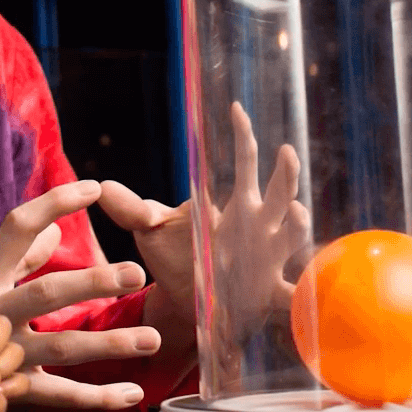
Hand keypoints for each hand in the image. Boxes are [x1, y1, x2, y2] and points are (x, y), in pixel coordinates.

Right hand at [0, 180, 161, 409]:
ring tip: (151, 337)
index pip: (17, 229)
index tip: (93, 189)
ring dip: (108, 343)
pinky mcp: (11, 389)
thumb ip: (18, 258)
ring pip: (59, 346)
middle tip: (136, 272)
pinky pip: (58, 394)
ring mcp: (1, 353)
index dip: (53, 205)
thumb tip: (54, 229)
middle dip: (92, 282)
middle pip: (44, 292)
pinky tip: (131, 391)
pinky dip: (96, 397)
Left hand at [99, 102, 309, 335]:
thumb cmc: (173, 256)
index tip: (236, 110)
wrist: (183, 302)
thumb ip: (131, 209)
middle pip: (277, 193)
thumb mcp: (151, 230)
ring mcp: (267, 259)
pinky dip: (303, 293)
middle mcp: (257, 227)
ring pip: (289, 236)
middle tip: (286, 152)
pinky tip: (310, 290)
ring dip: (295, 225)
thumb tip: (102, 187)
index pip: (244, 163)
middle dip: (284, 174)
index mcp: (233, 206)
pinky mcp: (268, 294)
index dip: (242, 136)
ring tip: (294, 212)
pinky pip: (291, 293)